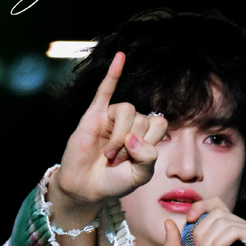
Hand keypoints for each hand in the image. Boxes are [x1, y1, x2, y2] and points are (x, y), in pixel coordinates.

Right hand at [54, 53, 167, 207]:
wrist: (86, 187)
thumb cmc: (114, 182)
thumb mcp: (139, 177)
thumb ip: (147, 159)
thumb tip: (133, 137)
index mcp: (146, 136)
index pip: (159, 123)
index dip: (151, 141)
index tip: (137, 160)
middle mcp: (131, 123)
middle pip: (142, 118)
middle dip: (131, 145)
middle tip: (118, 161)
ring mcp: (112, 118)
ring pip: (126, 109)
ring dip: (118, 135)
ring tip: (109, 154)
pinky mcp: (94, 115)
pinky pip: (105, 90)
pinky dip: (113, 73)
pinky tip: (120, 57)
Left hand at [163, 198, 245, 245]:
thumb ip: (173, 245)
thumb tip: (167, 222)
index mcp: (224, 228)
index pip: (215, 203)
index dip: (200, 206)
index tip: (188, 220)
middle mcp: (238, 225)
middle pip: (216, 212)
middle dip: (200, 233)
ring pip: (222, 221)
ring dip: (208, 242)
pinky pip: (233, 230)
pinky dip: (219, 244)